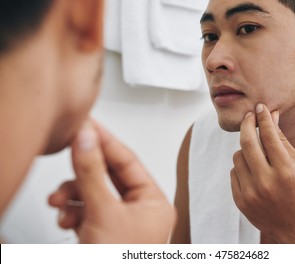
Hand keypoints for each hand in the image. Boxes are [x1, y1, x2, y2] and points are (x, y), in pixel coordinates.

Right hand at [48, 120, 175, 242]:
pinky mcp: (103, 234)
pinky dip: (71, 212)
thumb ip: (92, 173)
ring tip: (58, 200)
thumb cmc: (119, 262)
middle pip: (108, 176)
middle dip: (82, 171)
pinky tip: (64, 218)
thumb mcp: (103, 212)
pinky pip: (86, 211)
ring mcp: (121, 223)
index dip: (105, 141)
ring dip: (71, 195)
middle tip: (70, 149)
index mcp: (154, 204)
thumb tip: (86, 139)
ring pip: (93, 194)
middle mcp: (141, 212)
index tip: (88, 125)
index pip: (128, 161)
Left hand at [231, 104, 294, 242]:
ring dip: (245, 149)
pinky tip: (254, 172)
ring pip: (237, 156)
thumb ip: (282, 141)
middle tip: (248, 115)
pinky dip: (242, 167)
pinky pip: (234, 172)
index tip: (260, 107)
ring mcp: (250, 193)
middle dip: (247, 123)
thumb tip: (270, 116)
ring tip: (257, 154)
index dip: (264, 118)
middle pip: (247, 142)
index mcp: (286, 171)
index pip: (270, 135)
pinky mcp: (240, 200)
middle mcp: (266, 182)